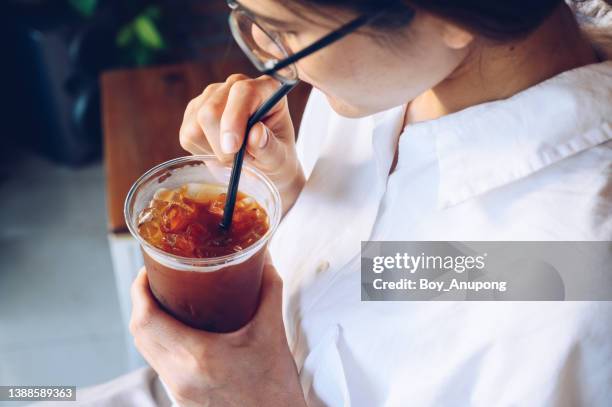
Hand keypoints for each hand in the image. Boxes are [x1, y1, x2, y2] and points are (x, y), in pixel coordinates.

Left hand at [129, 261, 305, 406]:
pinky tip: (177, 329)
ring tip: (165, 299)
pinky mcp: (181, 397)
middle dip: (141, 301)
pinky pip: (158, 363)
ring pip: (145, 348)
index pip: (147, 319)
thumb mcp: (273, 333)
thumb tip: (265, 259)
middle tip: (157, 278)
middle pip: (139, 332)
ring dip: (148, 321)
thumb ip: (269, 291)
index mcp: (198, 356)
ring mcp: (177, 390)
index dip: (139, 290)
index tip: (148, 270)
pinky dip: (159, 341)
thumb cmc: (275, 388)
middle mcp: (179, 375)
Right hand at [179, 74, 304, 214]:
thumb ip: (270, 147)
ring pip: (197, 122)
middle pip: (212, 109)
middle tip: (239, 161)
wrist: (264, 167)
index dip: (234, 119)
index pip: (243, 92)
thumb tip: (256, 133)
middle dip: (221, 144)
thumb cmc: (277, 159)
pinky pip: (188, 134)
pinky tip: (219, 152)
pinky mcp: (194, 111)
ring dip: (213, 149)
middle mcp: (236, 86)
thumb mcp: (281, 160)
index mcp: (266, 90)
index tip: (233, 148)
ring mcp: (212, 96)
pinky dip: (202, 151)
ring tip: (233, 157)